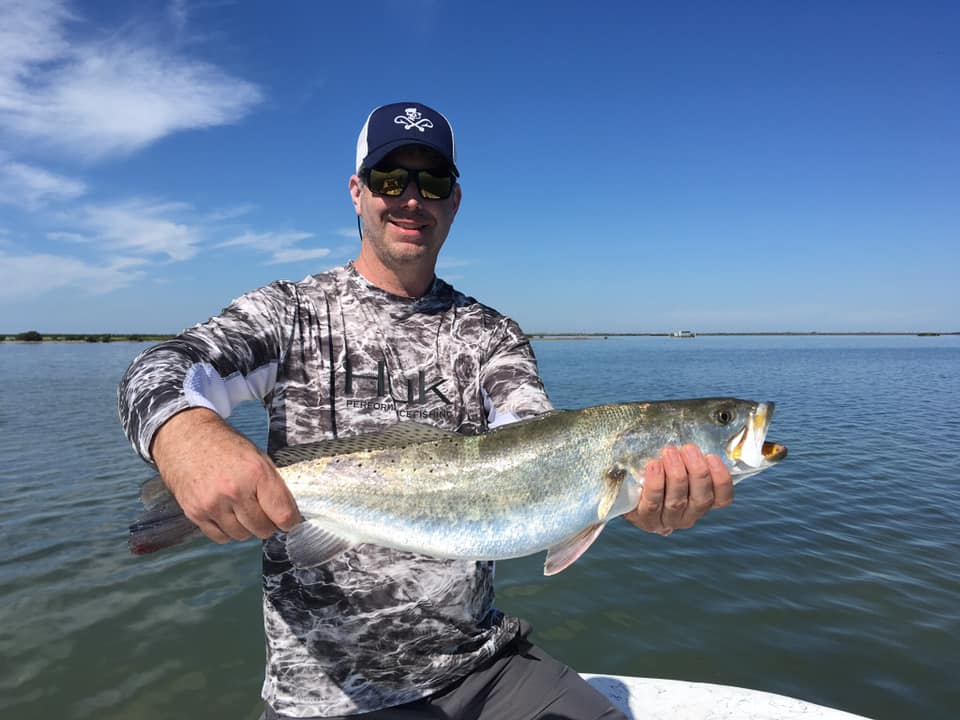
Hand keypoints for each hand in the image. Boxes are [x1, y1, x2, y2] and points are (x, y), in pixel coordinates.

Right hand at [151, 408, 300, 543]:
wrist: (187, 438)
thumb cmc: (226, 447)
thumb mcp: (257, 457)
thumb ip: (273, 485)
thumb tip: (288, 513)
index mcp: (256, 473)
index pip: (283, 514)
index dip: (290, 521)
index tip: (288, 521)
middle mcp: (234, 490)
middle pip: (263, 529)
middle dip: (268, 524)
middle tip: (264, 513)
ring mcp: (213, 504)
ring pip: (242, 535)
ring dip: (246, 527)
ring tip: (242, 509)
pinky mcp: (195, 513)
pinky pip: (221, 537)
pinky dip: (227, 530)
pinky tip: (227, 514)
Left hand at [624, 444, 732, 534]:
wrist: (625, 488)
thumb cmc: (657, 468)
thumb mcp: (678, 461)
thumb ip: (690, 454)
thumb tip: (700, 432)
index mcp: (701, 501)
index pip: (723, 498)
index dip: (722, 479)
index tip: (713, 457)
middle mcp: (688, 515)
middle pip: (701, 499)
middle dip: (698, 472)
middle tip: (689, 449)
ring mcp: (667, 520)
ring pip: (677, 501)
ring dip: (676, 475)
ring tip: (670, 452)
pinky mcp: (645, 519)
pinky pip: (653, 503)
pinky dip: (655, 483)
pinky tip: (654, 466)